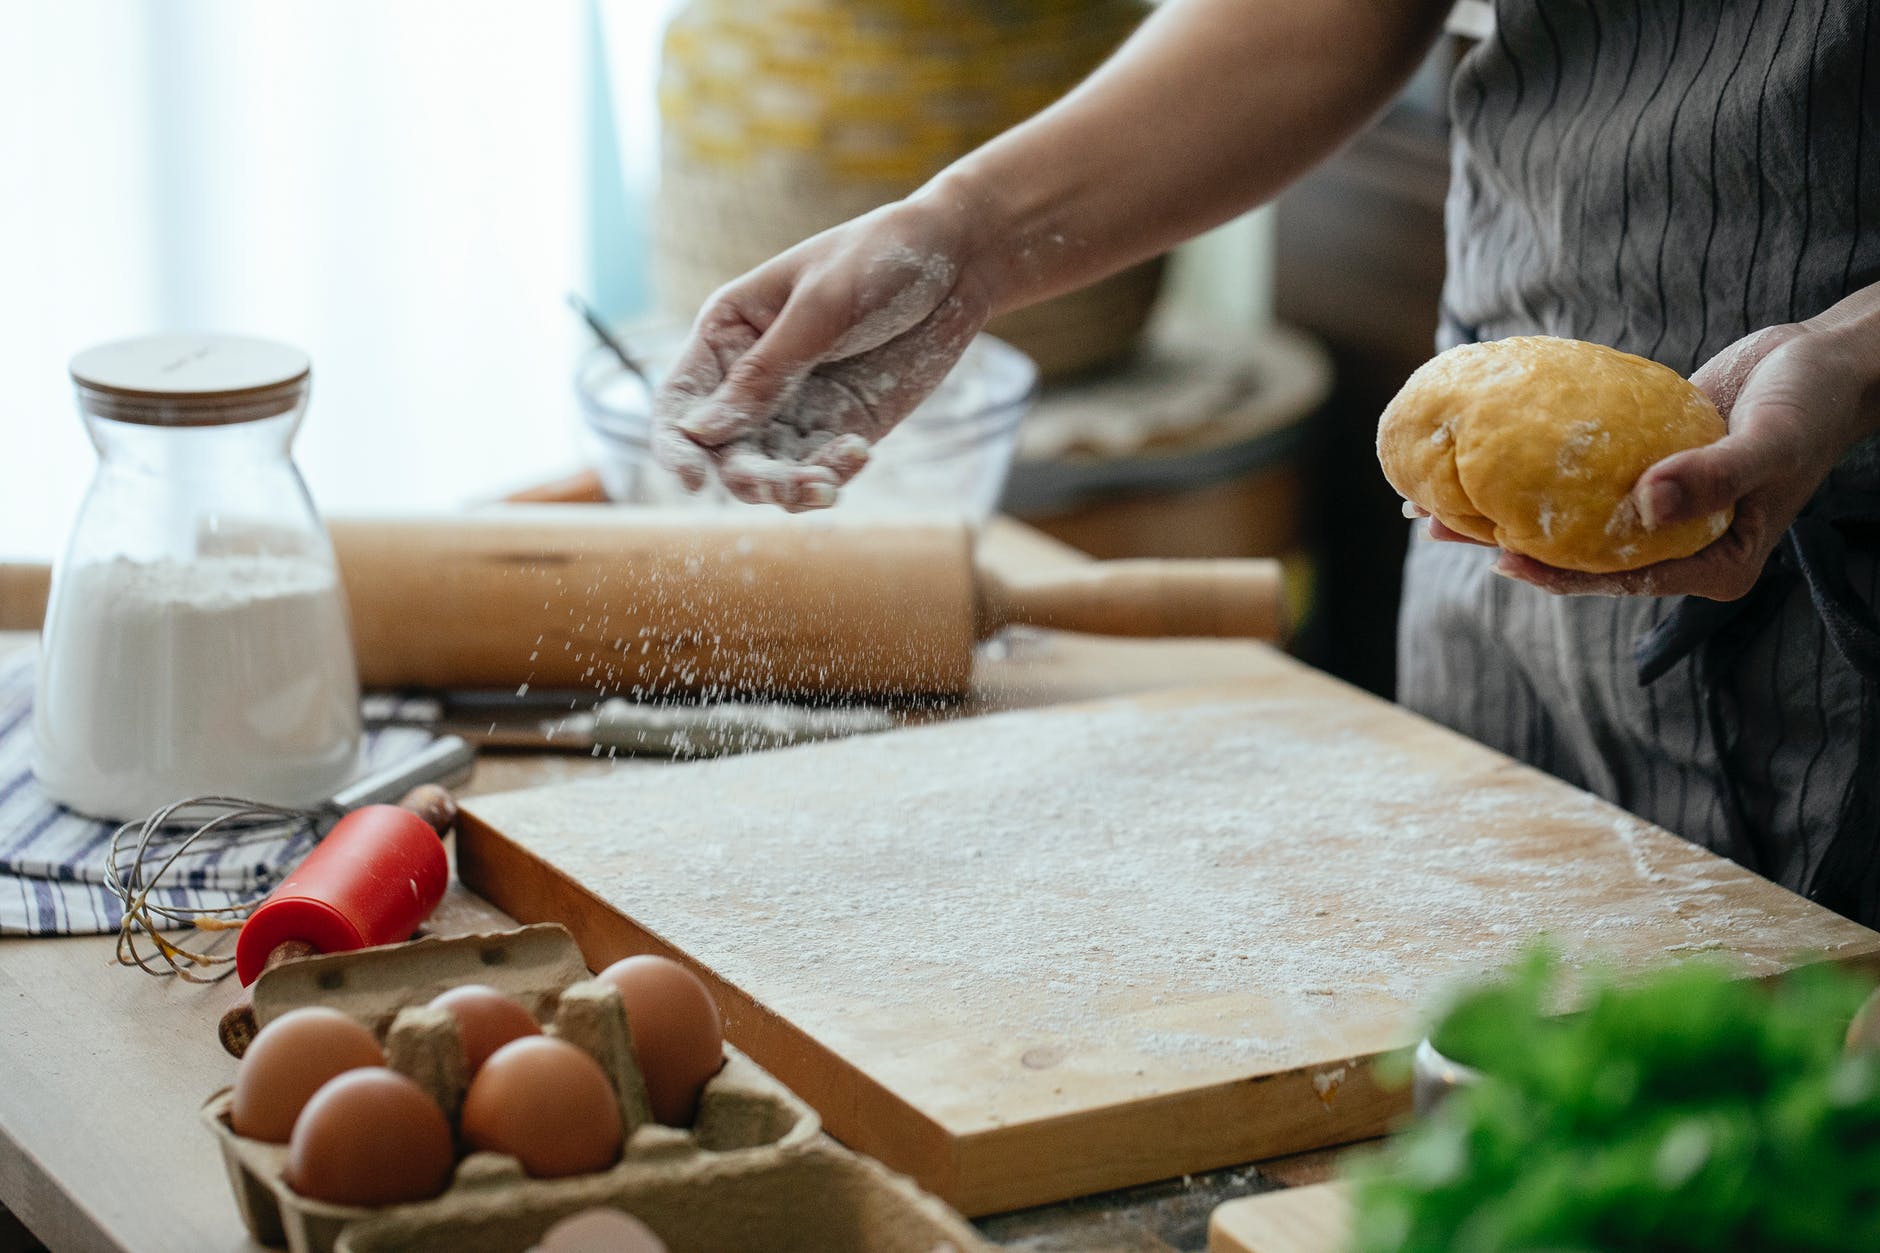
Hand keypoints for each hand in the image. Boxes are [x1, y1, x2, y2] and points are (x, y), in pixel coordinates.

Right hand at [652, 192, 993, 510]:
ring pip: (768, 471)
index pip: (680, 400)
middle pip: (722, 450)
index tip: (695, 483)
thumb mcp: (822, 307)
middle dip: (750, 477)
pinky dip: (832, 475)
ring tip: (830, 485)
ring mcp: (795, 406)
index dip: (676, 447)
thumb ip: (765, 371)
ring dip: (791, 488)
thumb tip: (701, 432)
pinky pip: (818, 469)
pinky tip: (861, 453)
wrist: (959, 259)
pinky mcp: (839, 427)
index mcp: (727, 332)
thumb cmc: (881, 258)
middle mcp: (750, 376)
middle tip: (796, 485)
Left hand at [1474, 324, 1874, 598]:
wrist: (1826, 361)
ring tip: (1435, 502)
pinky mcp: (1644, 472)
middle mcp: (1681, 546)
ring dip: (1506, 510)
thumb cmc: (1811, 404)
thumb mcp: (1771, 440)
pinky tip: (1485, 461)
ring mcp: (1660, 511)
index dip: (1557, 572)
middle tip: (1434, 526)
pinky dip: (1536, 473)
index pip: (1620, 577)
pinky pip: (1581, 480)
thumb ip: (1714, 475)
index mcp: (1715, 564)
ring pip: (1571, 520)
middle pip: (1581, 555)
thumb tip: (1645, 503)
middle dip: (1507, 543)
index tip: (1499, 557)